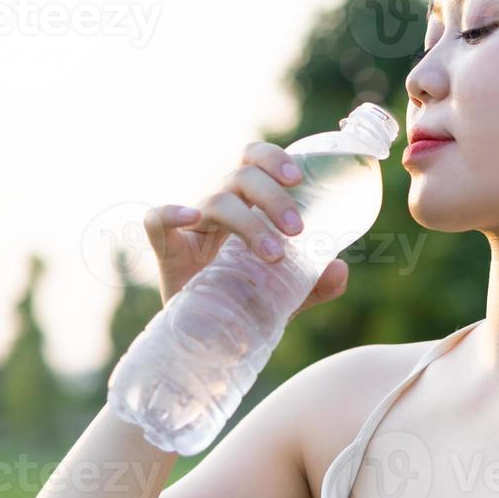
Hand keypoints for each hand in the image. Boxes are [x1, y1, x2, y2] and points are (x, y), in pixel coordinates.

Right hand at [141, 141, 349, 312]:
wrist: (206, 338)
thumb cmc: (245, 301)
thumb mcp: (286, 294)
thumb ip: (315, 284)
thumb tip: (340, 269)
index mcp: (248, 205)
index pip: (257, 161)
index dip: (275, 159)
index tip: (298, 178)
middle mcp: (221, 207)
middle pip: (243, 176)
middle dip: (274, 197)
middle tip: (298, 229)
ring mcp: (193, 226)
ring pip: (217, 200)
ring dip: (248, 222)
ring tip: (274, 254)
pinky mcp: (167, 248)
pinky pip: (158, 218)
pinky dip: (172, 213)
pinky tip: (191, 218)